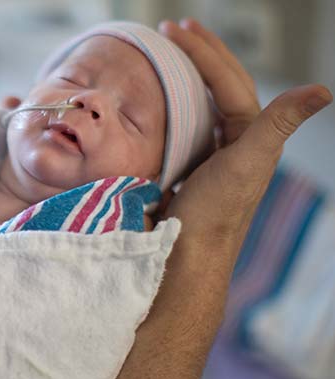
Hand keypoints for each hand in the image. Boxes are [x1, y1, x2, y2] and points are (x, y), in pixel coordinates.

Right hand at [158, 19, 331, 250]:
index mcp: (251, 135)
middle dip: (196, 54)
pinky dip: (167, 107)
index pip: (226, 80)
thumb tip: (323, 89)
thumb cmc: (216, 213)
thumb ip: (279, 122)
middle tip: (171, 29)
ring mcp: (209, 155)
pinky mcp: (186, 170)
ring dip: (182, 77)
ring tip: (164, 57)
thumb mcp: (249, 163)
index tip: (173, 29)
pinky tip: (153, 103)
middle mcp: (234, 142)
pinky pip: (179, 127)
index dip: (202, 51)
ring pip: (198, 104)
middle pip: (216, 86)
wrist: (185, 256)